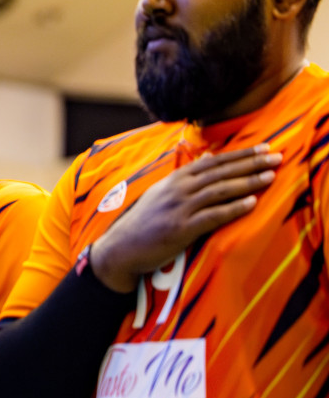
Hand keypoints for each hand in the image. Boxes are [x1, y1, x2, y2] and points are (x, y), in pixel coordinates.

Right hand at [91, 143, 279, 293]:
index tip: (263, 148)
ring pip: (219, 190)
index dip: (240, 154)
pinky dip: (233, 209)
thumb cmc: (142, 223)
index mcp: (175, 179)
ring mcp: (179, 209)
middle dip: (251, 164)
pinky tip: (252, 203)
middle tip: (276, 158)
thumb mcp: (161, 193)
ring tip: (270, 177)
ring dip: (247, 183)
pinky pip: (213, 216)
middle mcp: (178, 190)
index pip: (213, 161)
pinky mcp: (181, 229)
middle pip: (221, 172)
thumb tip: (207, 159)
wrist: (120, 249)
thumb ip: (185, 177)